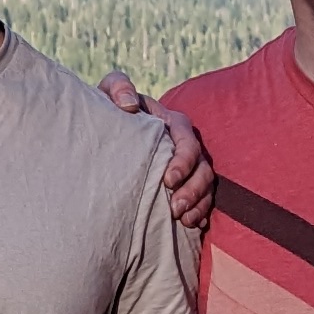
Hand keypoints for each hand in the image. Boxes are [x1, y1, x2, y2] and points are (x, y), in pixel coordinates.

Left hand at [99, 72, 215, 231]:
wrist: (107, 132)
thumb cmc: (109, 110)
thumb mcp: (108, 93)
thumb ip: (117, 87)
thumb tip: (129, 105)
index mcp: (171, 123)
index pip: (187, 142)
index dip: (183, 162)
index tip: (168, 181)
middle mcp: (184, 145)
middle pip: (202, 168)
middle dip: (193, 190)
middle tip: (175, 209)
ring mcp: (187, 166)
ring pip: (205, 185)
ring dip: (198, 204)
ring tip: (182, 220)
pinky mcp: (184, 183)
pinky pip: (202, 199)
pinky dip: (200, 211)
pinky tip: (191, 225)